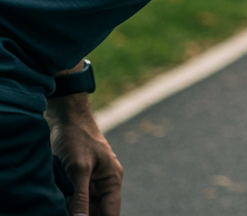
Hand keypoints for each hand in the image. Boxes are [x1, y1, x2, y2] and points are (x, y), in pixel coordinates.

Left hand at [46, 95, 121, 215]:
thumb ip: (80, 197)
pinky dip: (66, 204)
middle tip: (68, 214)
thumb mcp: (78, 169)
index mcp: (112, 180)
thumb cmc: (77, 137)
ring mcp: (89, 182)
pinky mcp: (76, 180)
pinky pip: (73, 199)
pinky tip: (59, 204)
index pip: (111, 214)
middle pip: (97, 212)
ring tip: (62, 206)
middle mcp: (103, 183)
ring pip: (83, 207)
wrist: (65, 117)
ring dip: (73, 210)